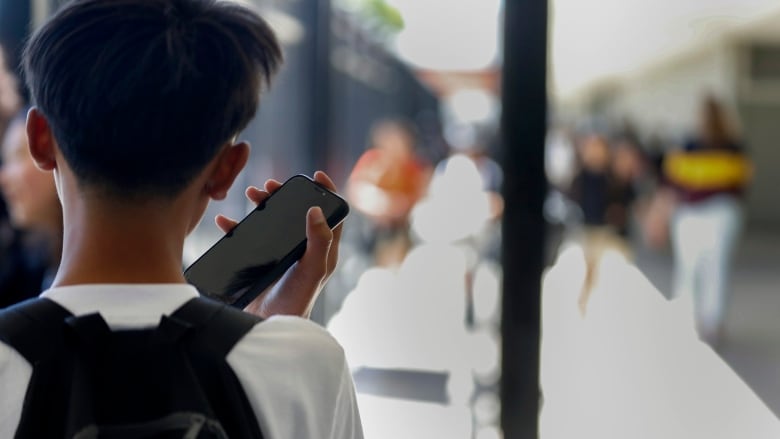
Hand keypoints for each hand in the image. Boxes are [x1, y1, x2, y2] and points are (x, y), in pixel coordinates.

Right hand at [215, 171, 343, 318]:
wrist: (268, 326)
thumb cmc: (297, 300)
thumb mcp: (313, 269)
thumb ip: (319, 241)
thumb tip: (315, 209)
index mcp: (321, 248)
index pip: (330, 214)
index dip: (325, 192)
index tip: (315, 175)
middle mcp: (303, 249)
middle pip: (296, 212)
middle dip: (284, 195)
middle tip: (270, 186)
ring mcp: (281, 255)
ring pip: (272, 221)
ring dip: (262, 205)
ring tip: (251, 194)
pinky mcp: (260, 262)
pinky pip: (247, 238)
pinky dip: (236, 227)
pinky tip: (225, 221)